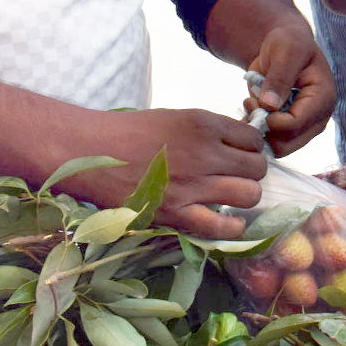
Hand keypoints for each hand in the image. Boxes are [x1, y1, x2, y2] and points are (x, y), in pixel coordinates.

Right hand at [57, 109, 269, 238]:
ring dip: (244, 196)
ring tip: (230, 196)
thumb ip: (211, 130)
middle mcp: (204, 153)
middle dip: (251, 172)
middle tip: (235, 176)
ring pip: (250, 194)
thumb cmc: (131, 133)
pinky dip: (233, 228)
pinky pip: (223, 227)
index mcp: (204, 124)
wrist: (88, 152)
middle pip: (257, 168)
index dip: (250, 148)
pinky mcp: (176, 214)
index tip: (239, 154)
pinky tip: (229, 222)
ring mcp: (192, 185)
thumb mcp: (177, 117)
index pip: (254, 139)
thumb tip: (242, 144)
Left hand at [241, 23, 335, 156]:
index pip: (296, 124)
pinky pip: (274, 143)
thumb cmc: (288, 43)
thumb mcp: (285, 51)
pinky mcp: (293, 129)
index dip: (271, 120)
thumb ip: (279, 76)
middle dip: (265, 128)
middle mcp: (319, 116)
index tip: (254, 102)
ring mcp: (307, 125)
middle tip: (250, 104)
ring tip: (251, 104)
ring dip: (260, 130)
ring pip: (281, 148)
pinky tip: (252, 111)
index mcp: (323, 97)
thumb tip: (270, 106)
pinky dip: (259, 131)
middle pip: (289, 143)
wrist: (284, 46)